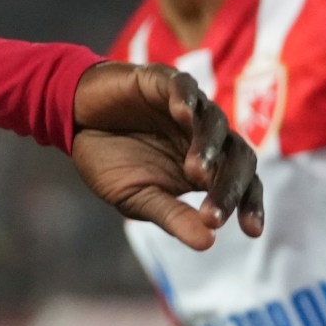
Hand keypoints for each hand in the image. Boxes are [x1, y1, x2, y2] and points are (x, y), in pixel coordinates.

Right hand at [71, 62, 264, 249]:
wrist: (73, 122)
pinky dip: (186, 98)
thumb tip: (207, 244)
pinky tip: (181, 113)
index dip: (249, 205)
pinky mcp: (164, 81)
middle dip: (230, 187)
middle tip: (213, 213)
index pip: (242, 184)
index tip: (251, 232)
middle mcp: (205, 137)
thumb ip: (172, 216)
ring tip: (196, 171)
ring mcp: (188, 108)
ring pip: (215, 122)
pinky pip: (184, 87)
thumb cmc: (110, 161)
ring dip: (209, 146)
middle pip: (238, 156)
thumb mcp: (138, 197)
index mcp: (206, 168)